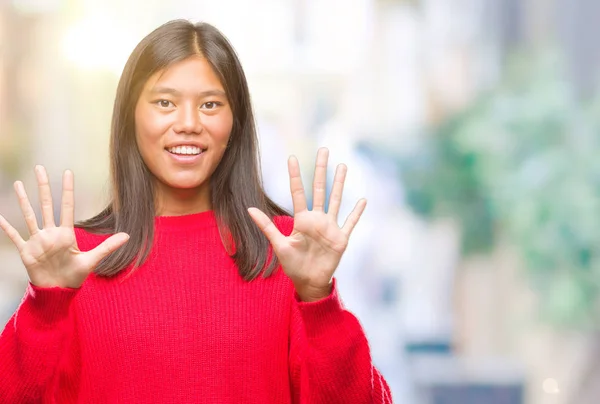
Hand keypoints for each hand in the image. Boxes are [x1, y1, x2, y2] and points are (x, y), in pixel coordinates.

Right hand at [0, 166, 128, 288]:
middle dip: (43, 187)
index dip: (67, 190)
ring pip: (29, 215)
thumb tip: (128, 236)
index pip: (67, 206)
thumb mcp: (92, 260)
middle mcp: (51, 233)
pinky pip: (15, 237)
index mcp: (66, 233)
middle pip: (46, 205)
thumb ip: (108, 247)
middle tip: (39, 168)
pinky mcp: (27, 251)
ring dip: (24, 200)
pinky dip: (6, 227)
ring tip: (19, 184)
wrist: (59, 291)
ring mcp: (38, 241)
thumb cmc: (75, 276)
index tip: (67, 172)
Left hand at [248, 147, 365, 301]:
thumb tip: (249, 208)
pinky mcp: (341, 238)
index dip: (295, 176)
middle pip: (320, 189)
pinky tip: (363, 200)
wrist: (309, 282)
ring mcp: (330, 227)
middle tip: (323, 150)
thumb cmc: (293, 265)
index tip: (292, 158)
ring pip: (336, 200)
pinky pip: (350, 222)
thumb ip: (266, 226)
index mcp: (302, 220)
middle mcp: (317, 219)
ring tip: (343, 165)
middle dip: (321, 170)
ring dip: (339, 183)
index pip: (298, 193)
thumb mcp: (279, 245)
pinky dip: (356, 212)